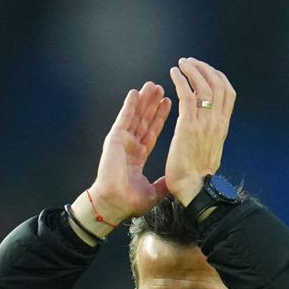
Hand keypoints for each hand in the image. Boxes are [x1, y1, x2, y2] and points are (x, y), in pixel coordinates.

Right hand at [75, 82, 170, 233]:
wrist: (115, 202)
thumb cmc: (130, 201)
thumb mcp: (153, 191)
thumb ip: (163, 183)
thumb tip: (173, 181)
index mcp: (138, 157)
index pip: (152, 132)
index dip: (160, 118)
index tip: (168, 104)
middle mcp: (130, 146)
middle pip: (144, 120)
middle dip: (153, 104)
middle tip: (161, 88)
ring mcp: (122, 141)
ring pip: (135, 116)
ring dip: (144, 100)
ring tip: (152, 85)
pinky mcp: (115, 138)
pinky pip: (124, 118)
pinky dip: (129, 105)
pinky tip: (135, 92)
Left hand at [165, 58, 235, 206]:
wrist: (195, 190)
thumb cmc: (198, 178)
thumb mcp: (211, 151)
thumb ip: (209, 134)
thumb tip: (203, 124)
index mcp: (222, 127)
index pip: (228, 92)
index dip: (217, 76)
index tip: (205, 70)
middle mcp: (217, 121)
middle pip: (218, 83)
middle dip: (204, 68)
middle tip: (190, 62)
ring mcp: (204, 123)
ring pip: (203, 85)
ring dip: (192, 70)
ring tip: (182, 64)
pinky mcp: (189, 126)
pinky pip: (187, 94)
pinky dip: (180, 80)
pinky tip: (173, 73)